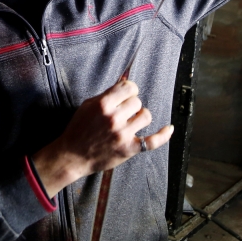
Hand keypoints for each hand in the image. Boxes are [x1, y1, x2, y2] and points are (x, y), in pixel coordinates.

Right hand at [30, 80, 173, 196]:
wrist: (72, 156)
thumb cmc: (78, 129)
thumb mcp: (87, 106)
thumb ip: (106, 95)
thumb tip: (124, 84)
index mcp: (103, 105)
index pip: (129, 87)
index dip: (130, 90)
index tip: (127, 94)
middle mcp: (114, 118)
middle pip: (137, 102)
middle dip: (131, 105)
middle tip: (123, 113)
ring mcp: (123, 134)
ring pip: (146, 116)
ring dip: (140, 117)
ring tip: (132, 121)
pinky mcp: (129, 149)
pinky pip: (153, 141)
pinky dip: (163, 135)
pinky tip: (169, 129)